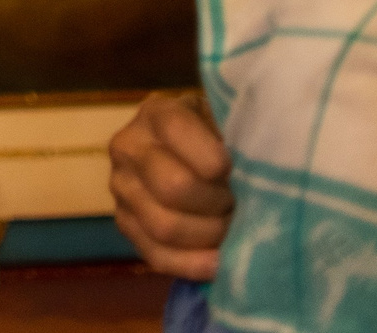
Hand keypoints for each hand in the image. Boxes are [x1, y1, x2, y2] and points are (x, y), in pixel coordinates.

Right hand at [108, 91, 232, 280]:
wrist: (196, 157)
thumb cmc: (220, 138)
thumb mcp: (227, 120)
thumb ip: (236, 133)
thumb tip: (255, 163)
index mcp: (155, 112)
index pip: (175, 130)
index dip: (213, 157)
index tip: (237, 170)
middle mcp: (128, 146)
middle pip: (172, 186)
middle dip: (217, 203)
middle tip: (239, 203)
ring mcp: (121, 187)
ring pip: (164, 226)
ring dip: (209, 235)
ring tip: (232, 227)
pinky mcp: (124, 223)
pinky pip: (156, 255)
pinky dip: (193, 264)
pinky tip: (219, 261)